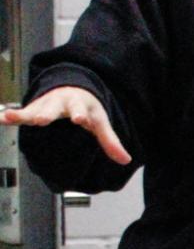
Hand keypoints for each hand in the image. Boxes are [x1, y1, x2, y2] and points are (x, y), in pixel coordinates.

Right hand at [2, 88, 129, 164]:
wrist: (74, 87)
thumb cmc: (88, 109)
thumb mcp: (101, 122)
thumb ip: (110, 142)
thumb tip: (125, 160)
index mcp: (80, 106)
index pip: (82, 111)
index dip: (81, 115)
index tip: (80, 119)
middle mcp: (61, 103)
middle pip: (54, 109)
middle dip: (48, 113)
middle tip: (41, 119)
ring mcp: (46, 105)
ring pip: (34, 109)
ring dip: (24, 114)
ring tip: (12, 117)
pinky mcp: (34, 108)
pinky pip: (21, 113)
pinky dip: (11, 116)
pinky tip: (2, 118)